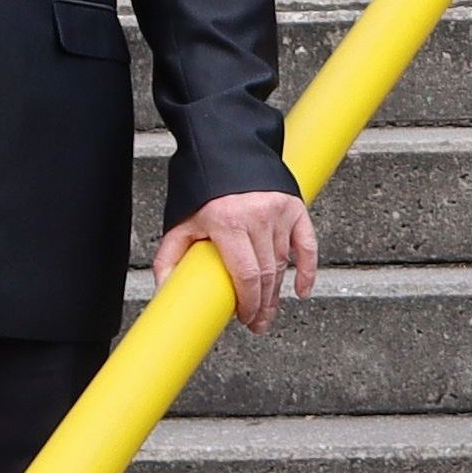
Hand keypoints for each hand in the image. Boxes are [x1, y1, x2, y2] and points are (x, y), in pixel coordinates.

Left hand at [156, 191, 319, 330]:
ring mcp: (279, 211)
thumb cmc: (201, 185)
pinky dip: (307, 268)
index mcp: (228, 222)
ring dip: (278, 292)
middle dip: (263, 304)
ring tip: (269, 311)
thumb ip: (169, 257)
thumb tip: (163, 292)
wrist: (224, 149)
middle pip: (266, 273)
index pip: (246, 274)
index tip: (243, 317)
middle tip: (257, 323)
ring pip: (283, 263)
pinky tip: (301, 289)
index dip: (248, 302)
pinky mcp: (294, 206)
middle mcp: (257, 216)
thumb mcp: (180, 222)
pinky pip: (307, 244)